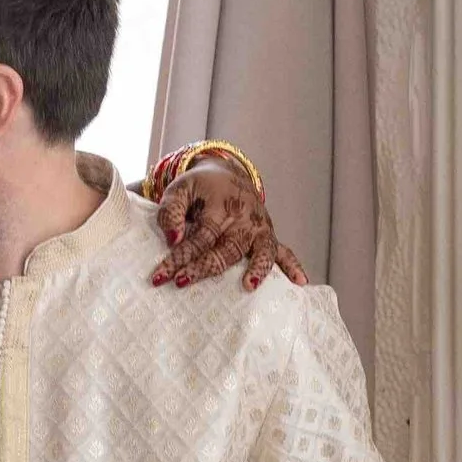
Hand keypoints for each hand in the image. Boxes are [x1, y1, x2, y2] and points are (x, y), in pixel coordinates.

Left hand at [151, 165, 304, 291]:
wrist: (227, 174)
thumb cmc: (200, 188)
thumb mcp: (180, 190)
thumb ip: (171, 212)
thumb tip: (173, 239)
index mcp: (220, 207)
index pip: (200, 236)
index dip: (179, 256)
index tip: (160, 276)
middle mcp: (243, 219)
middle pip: (227, 248)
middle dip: (204, 268)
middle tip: (182, 282)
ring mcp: (259, 228)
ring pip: (259, 251)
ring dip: (256, 269)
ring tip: (248, 286)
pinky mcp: (268, 236)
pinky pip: (284, 252)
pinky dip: (294, 266)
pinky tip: (301, 283)